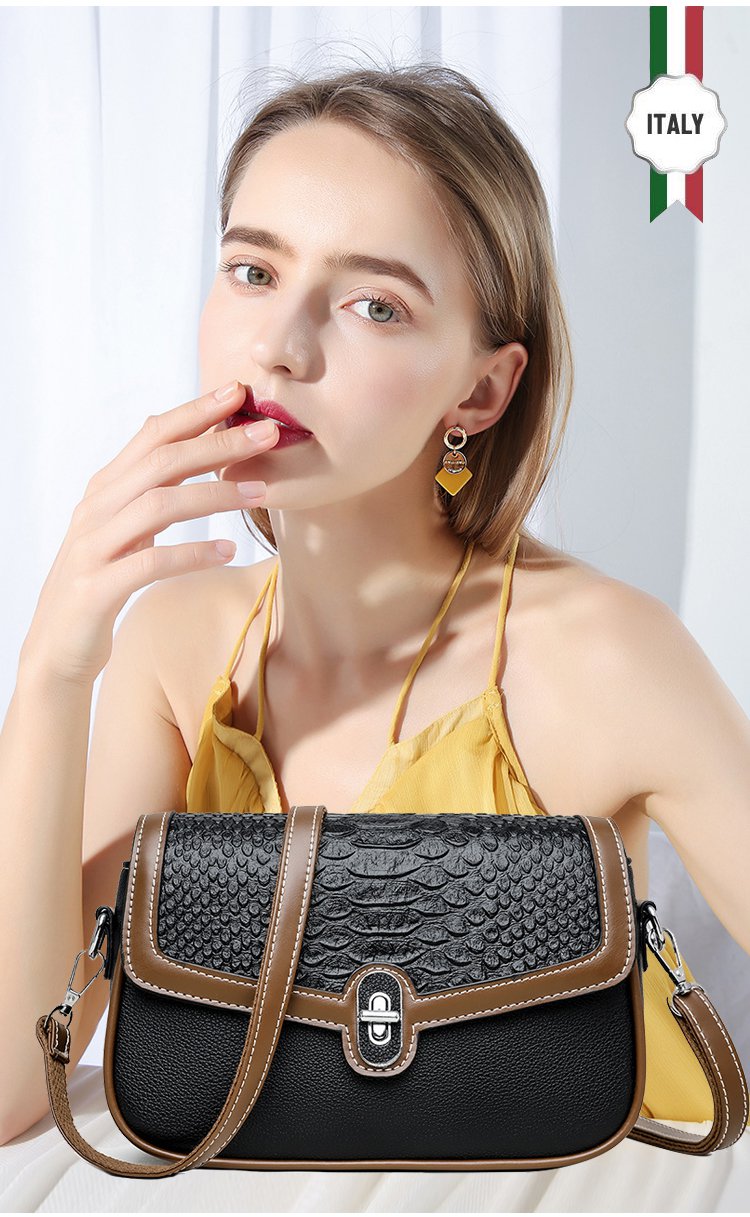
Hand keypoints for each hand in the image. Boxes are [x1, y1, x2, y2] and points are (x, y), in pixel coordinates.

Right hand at [19, 382, 278, 686]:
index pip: (152, 435)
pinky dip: (192, 554)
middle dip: (217, 442)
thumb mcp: (126, 531)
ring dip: (214, 495)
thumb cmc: (103, 584)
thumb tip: (200, 454)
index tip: (240, 393)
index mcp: (106, 490)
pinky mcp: (96, 589)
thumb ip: (154, 494)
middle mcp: (96, 509)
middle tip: (268, 432)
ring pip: (158, 505)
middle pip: (160, 461)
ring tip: (260, 492)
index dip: (196, 411)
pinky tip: (228, 552)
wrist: (57, 649)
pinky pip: (150, 563)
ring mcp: (92, 548)